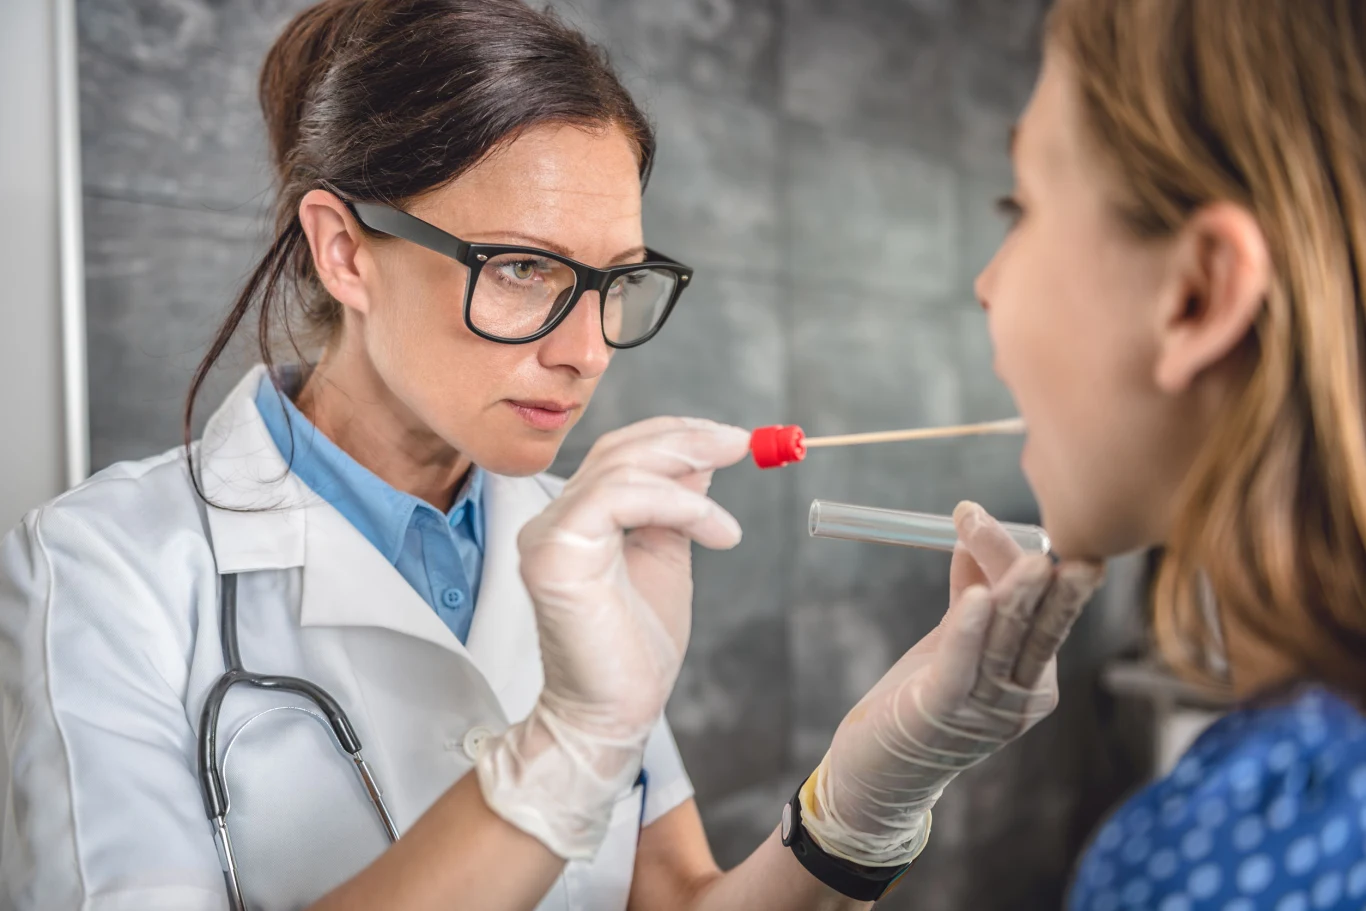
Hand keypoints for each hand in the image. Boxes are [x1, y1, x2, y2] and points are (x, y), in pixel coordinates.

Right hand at [477, 416, 750, 858]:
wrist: (613, 713)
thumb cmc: (636, 652)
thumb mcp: (666, 560)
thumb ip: (676, 511)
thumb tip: (700, 459)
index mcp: (578, 519)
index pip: (621, 453)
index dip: (675, 435)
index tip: (732, 439)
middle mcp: (554, 519)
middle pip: (619, 449)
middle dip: (686, 438)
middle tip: (741, 443)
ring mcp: (548, 533)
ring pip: (620, 468)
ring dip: (688, 475)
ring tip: (729, 521)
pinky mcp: (554, 553)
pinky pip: (617, 499)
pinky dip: (676, 505)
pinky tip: (714, 531)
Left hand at [803, 502, 1103, 865]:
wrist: (876, 774)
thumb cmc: (920, 703)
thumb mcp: (954, 643)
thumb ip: (971, 594)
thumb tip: (972, 535)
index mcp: (1034, 676)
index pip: (1047, 611)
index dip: (1035, 566)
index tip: (1015, 523)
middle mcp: (1022, 695)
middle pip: (1035, 623)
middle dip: (1037, 578)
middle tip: (1044, 541)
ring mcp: (986, 708)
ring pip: (1006, 638)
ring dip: (1013, 593)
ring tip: (1026, 559)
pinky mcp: (942, 712)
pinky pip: (963, 663)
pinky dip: (970, 628)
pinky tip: (979, 598)